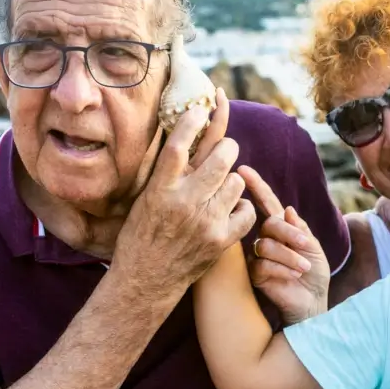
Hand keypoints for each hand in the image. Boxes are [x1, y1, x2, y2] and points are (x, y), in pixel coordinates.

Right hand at [112, 88, 256, 290]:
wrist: (145, 281)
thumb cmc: (141, 236)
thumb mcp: (144, 199)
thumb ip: (166, 173)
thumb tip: (183, 137)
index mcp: (160, 190)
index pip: (178, 145)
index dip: (193, 121)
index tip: (201, 107)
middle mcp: (184, 202)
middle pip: (221, 156)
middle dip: (227, 148)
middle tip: (226, 150)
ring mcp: (206, 221)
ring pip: (237, 181)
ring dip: (233, 180)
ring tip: (222, 188)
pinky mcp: (222, 240)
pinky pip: (247, 210)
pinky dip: (242, 207)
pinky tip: (231, 209)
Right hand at [238, 165, 329, 324]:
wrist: (313, 302)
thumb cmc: (314, 273)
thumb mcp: (313, 247)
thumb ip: (300, 228)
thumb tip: (286, 209)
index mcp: (280, 228)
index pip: (267, 203)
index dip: (257, 186)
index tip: (244, 170)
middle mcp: (265, 239)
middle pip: (269, 224)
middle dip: (289, 233)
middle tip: (305, 245)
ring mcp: (258, 256)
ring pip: (266, 245)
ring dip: (289, 255)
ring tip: (303, 267)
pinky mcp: (254, 275)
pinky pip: (262, 264)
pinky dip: (282, 268)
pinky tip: (294, 275)